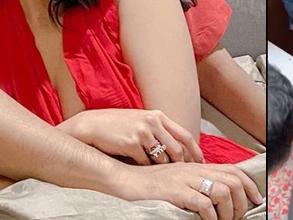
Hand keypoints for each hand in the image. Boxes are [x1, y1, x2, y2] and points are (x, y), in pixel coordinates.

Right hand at [57, 109, 202, 165]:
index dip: (195, 151)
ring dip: (163, 170)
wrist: (92, 125)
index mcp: (158, 116)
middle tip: (185, 176)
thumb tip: (177, 149)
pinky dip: (146, 170)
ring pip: (163, 159)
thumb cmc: (118, 126)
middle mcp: (153, 122)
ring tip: (162, 177)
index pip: (185, 135)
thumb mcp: (141, 122)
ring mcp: (142, 133)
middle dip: (182, 165)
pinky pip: (145, 164)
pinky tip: (142, 172)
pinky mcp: (131, 144)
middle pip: (177, 149)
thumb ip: (159, 131)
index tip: (200, 162)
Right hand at [125, 163, 262, 219]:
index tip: (256, 199)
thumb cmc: (150, 184)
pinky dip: (211, 216)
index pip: (233, 170)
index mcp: (197, 166)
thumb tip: (217, 196)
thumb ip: (197, 182)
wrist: (126, 181)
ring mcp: (186, 179)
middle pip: (233, 180)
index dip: (249, 185)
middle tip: (238, 217)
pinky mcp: (176, 192)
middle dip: (242, 202)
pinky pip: (203, 203)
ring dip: (229, 211)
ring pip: (223, 191)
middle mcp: (195, 169)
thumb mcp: (178, 178)